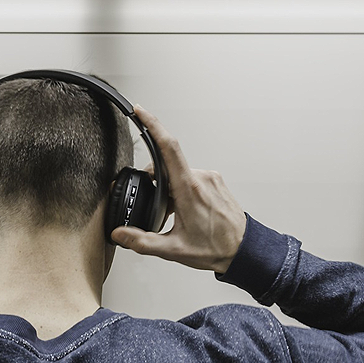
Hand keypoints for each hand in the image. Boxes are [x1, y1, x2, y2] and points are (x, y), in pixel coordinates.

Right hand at [110, 106, 248, 274]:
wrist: (244, 250)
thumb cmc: (215, 248)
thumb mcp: (173, 249)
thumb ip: (142, 241)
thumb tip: (120, 233)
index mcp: (189, 189)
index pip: (168, 148)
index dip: (153, 125)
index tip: (140, 112)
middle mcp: (201, 178)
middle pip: (167, 165)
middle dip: (154, 181)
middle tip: (156, 207)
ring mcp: (210, 178)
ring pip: (179, 173)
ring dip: (169, 189)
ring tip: (175, 215)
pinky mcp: (216, 182)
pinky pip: (191, 177)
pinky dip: (181, 190)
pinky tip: (186, 211)